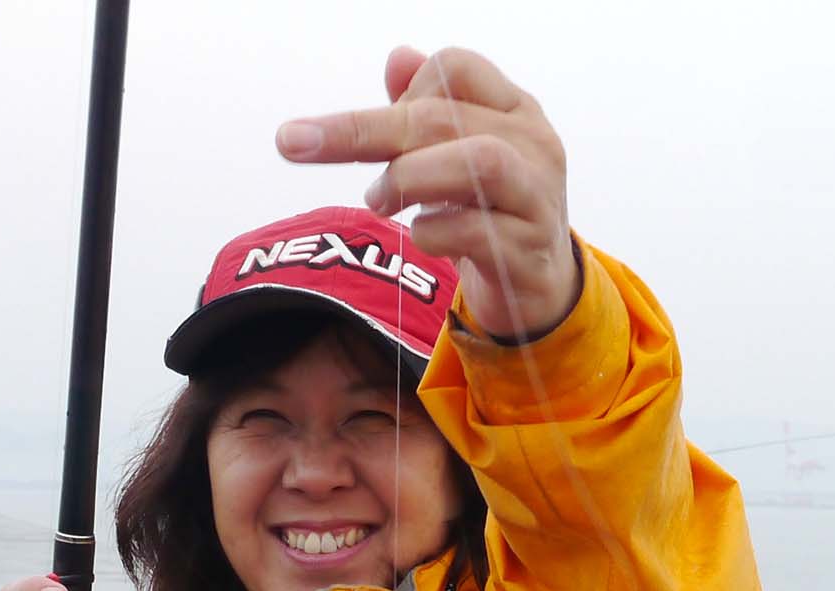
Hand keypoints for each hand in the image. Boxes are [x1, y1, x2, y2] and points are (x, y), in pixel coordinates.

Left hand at [277, 45, 579, 341]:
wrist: (538, 290)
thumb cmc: (489, 211)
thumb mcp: (457, 154)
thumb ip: (428, 108)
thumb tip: (398, 57)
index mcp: (515, 110)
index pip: (454, 68)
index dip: (406, 91)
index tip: (381, 133)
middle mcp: (534, 146)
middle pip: (444, 116)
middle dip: (362, 130)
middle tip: (297, 145)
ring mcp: (537, 199)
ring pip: (479, 163)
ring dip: (409, 176)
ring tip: (379, 199)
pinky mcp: (529, 254)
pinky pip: (475, 233)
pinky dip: (432, 232)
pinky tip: (421, 237)